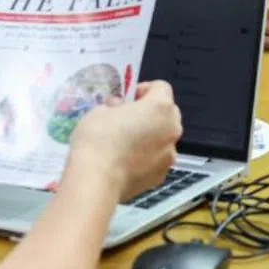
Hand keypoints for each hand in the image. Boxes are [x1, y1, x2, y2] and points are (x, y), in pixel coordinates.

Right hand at [70, 80, 181, 200]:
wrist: (96, 181)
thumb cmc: (98, 139)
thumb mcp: (99, 111)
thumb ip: (115, 106)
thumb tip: (118, 107)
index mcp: (161, 107)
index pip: (161, 87)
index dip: (144, 90)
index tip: (127, 99)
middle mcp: (172, 129)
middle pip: (167, 113)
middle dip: (150, 113)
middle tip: (127, 118)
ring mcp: (169, 154)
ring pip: (164, 138)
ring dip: (150, 136)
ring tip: (125, 143)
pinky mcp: (161, 175)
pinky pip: (157, 159)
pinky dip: (146, 157)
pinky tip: (125, 162)